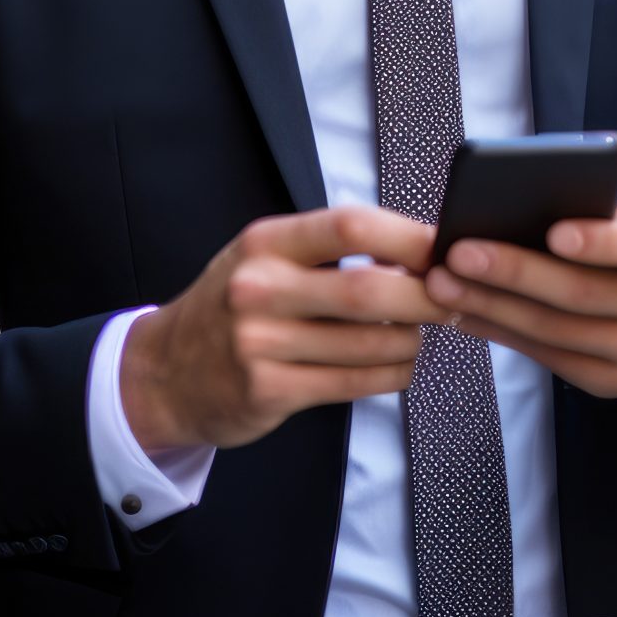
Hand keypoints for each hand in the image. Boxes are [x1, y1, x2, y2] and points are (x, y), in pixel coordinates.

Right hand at [123, 204, 450, 451]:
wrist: (163, 373)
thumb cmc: (231, 307)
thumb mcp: (263, 260)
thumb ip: (326, 251)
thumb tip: (416, 249)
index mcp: (265, 243)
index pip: (350, 225)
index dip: (408, 236)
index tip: (444, 247)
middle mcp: (259, 288)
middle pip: (367, 289)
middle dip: (425, 296)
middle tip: (452, 299)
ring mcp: (260, 343)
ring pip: (368, 343)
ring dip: (412, 341)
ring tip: (420, 335)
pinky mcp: (268, 391)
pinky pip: (353, 383)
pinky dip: (390, 374)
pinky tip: (397, 365)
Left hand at [422, 197, 616, 399]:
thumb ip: (602, 212)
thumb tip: (519, 209)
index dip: (603, 243)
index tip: (555, 231)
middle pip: (586, 295)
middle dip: (516, 274)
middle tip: (460, 254)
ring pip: (559, 332)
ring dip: (494, 308)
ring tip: (445, 285)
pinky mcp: (616, 383)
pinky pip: (551, 359)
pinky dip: (503, 334)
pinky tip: (467, 313)